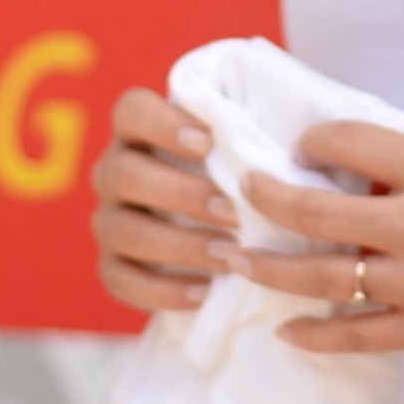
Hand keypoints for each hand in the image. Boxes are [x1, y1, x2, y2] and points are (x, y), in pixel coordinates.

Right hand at [88, 85, 232, 314]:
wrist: (223, 232)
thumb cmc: (239, 177)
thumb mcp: (242, 151)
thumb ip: (250, 136)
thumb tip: (295, 137)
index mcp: (139, 132)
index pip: (132, 111)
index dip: (163, 123)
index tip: (209, 141)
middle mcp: (113, 172)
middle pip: (124, 173)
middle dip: (180, 193)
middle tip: (232, 211)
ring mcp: (108, 220)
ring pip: (123, 230)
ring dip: (179, 244)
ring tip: (229, 255)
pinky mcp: (111, 266)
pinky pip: (120, 281)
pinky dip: (162, 290)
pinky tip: (204, 292)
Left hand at [229, 117, 403, 360]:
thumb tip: (371, 173)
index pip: (350, 143)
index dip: (314, 141)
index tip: (302, 147)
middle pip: (315, 212)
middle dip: (266, 199)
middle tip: (242, 194)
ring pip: (321, 278)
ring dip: (268, 269)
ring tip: (236, 259)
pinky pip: (356, 337)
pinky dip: (315, 335)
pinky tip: (287, 328)